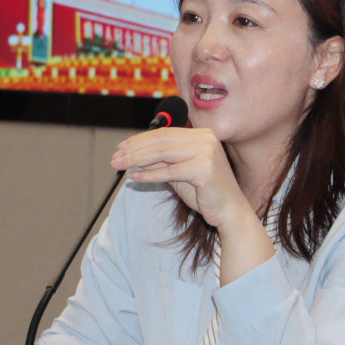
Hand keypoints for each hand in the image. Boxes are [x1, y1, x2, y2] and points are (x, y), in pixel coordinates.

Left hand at [110, 126, 251, 230]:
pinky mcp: (204, 168)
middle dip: (134, 149)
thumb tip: (134, 157)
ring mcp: (206, 152)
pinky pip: (170, 172)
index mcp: (202, 135)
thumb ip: (161, 162)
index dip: (140, 139)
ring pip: (162, 153)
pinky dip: (149, 175)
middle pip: (161, 141)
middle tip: (115, 157)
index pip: (164, 133)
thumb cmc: (205, 192)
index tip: (121, 147)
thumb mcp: (179, 173)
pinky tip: (135, 178)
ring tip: (120, 166)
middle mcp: (205, 139)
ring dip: (137, 160)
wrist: (230, 211)